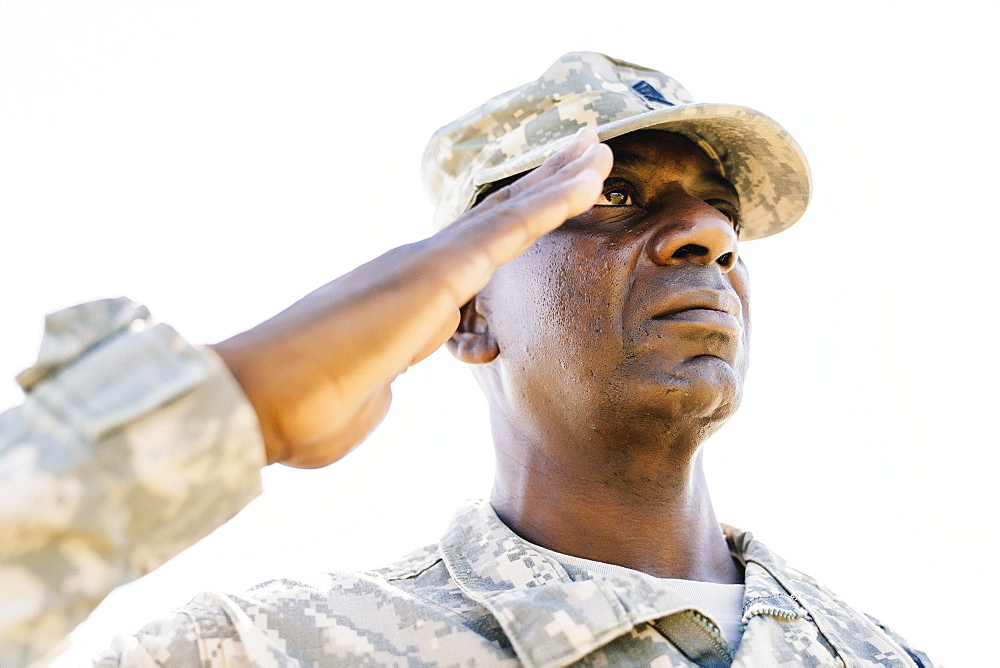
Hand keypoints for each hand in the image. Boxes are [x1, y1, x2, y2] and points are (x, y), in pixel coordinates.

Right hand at [212, 129, 612, 467]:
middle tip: (580, 156)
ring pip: (506, 216)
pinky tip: (586, 180)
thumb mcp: (360, 397)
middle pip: (493, 222)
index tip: (540, 211)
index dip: (509, 229)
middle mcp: (416, 270)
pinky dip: (550, 204)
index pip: (471, 258)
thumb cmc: (301, 410)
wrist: (258, 403)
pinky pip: (508, 233)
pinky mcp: (435, 276)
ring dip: (555, 183)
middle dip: (540, 189)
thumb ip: (379, 384)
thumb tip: (382, 387)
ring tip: (596, 152)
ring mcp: (425, 267)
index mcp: (404, 301)